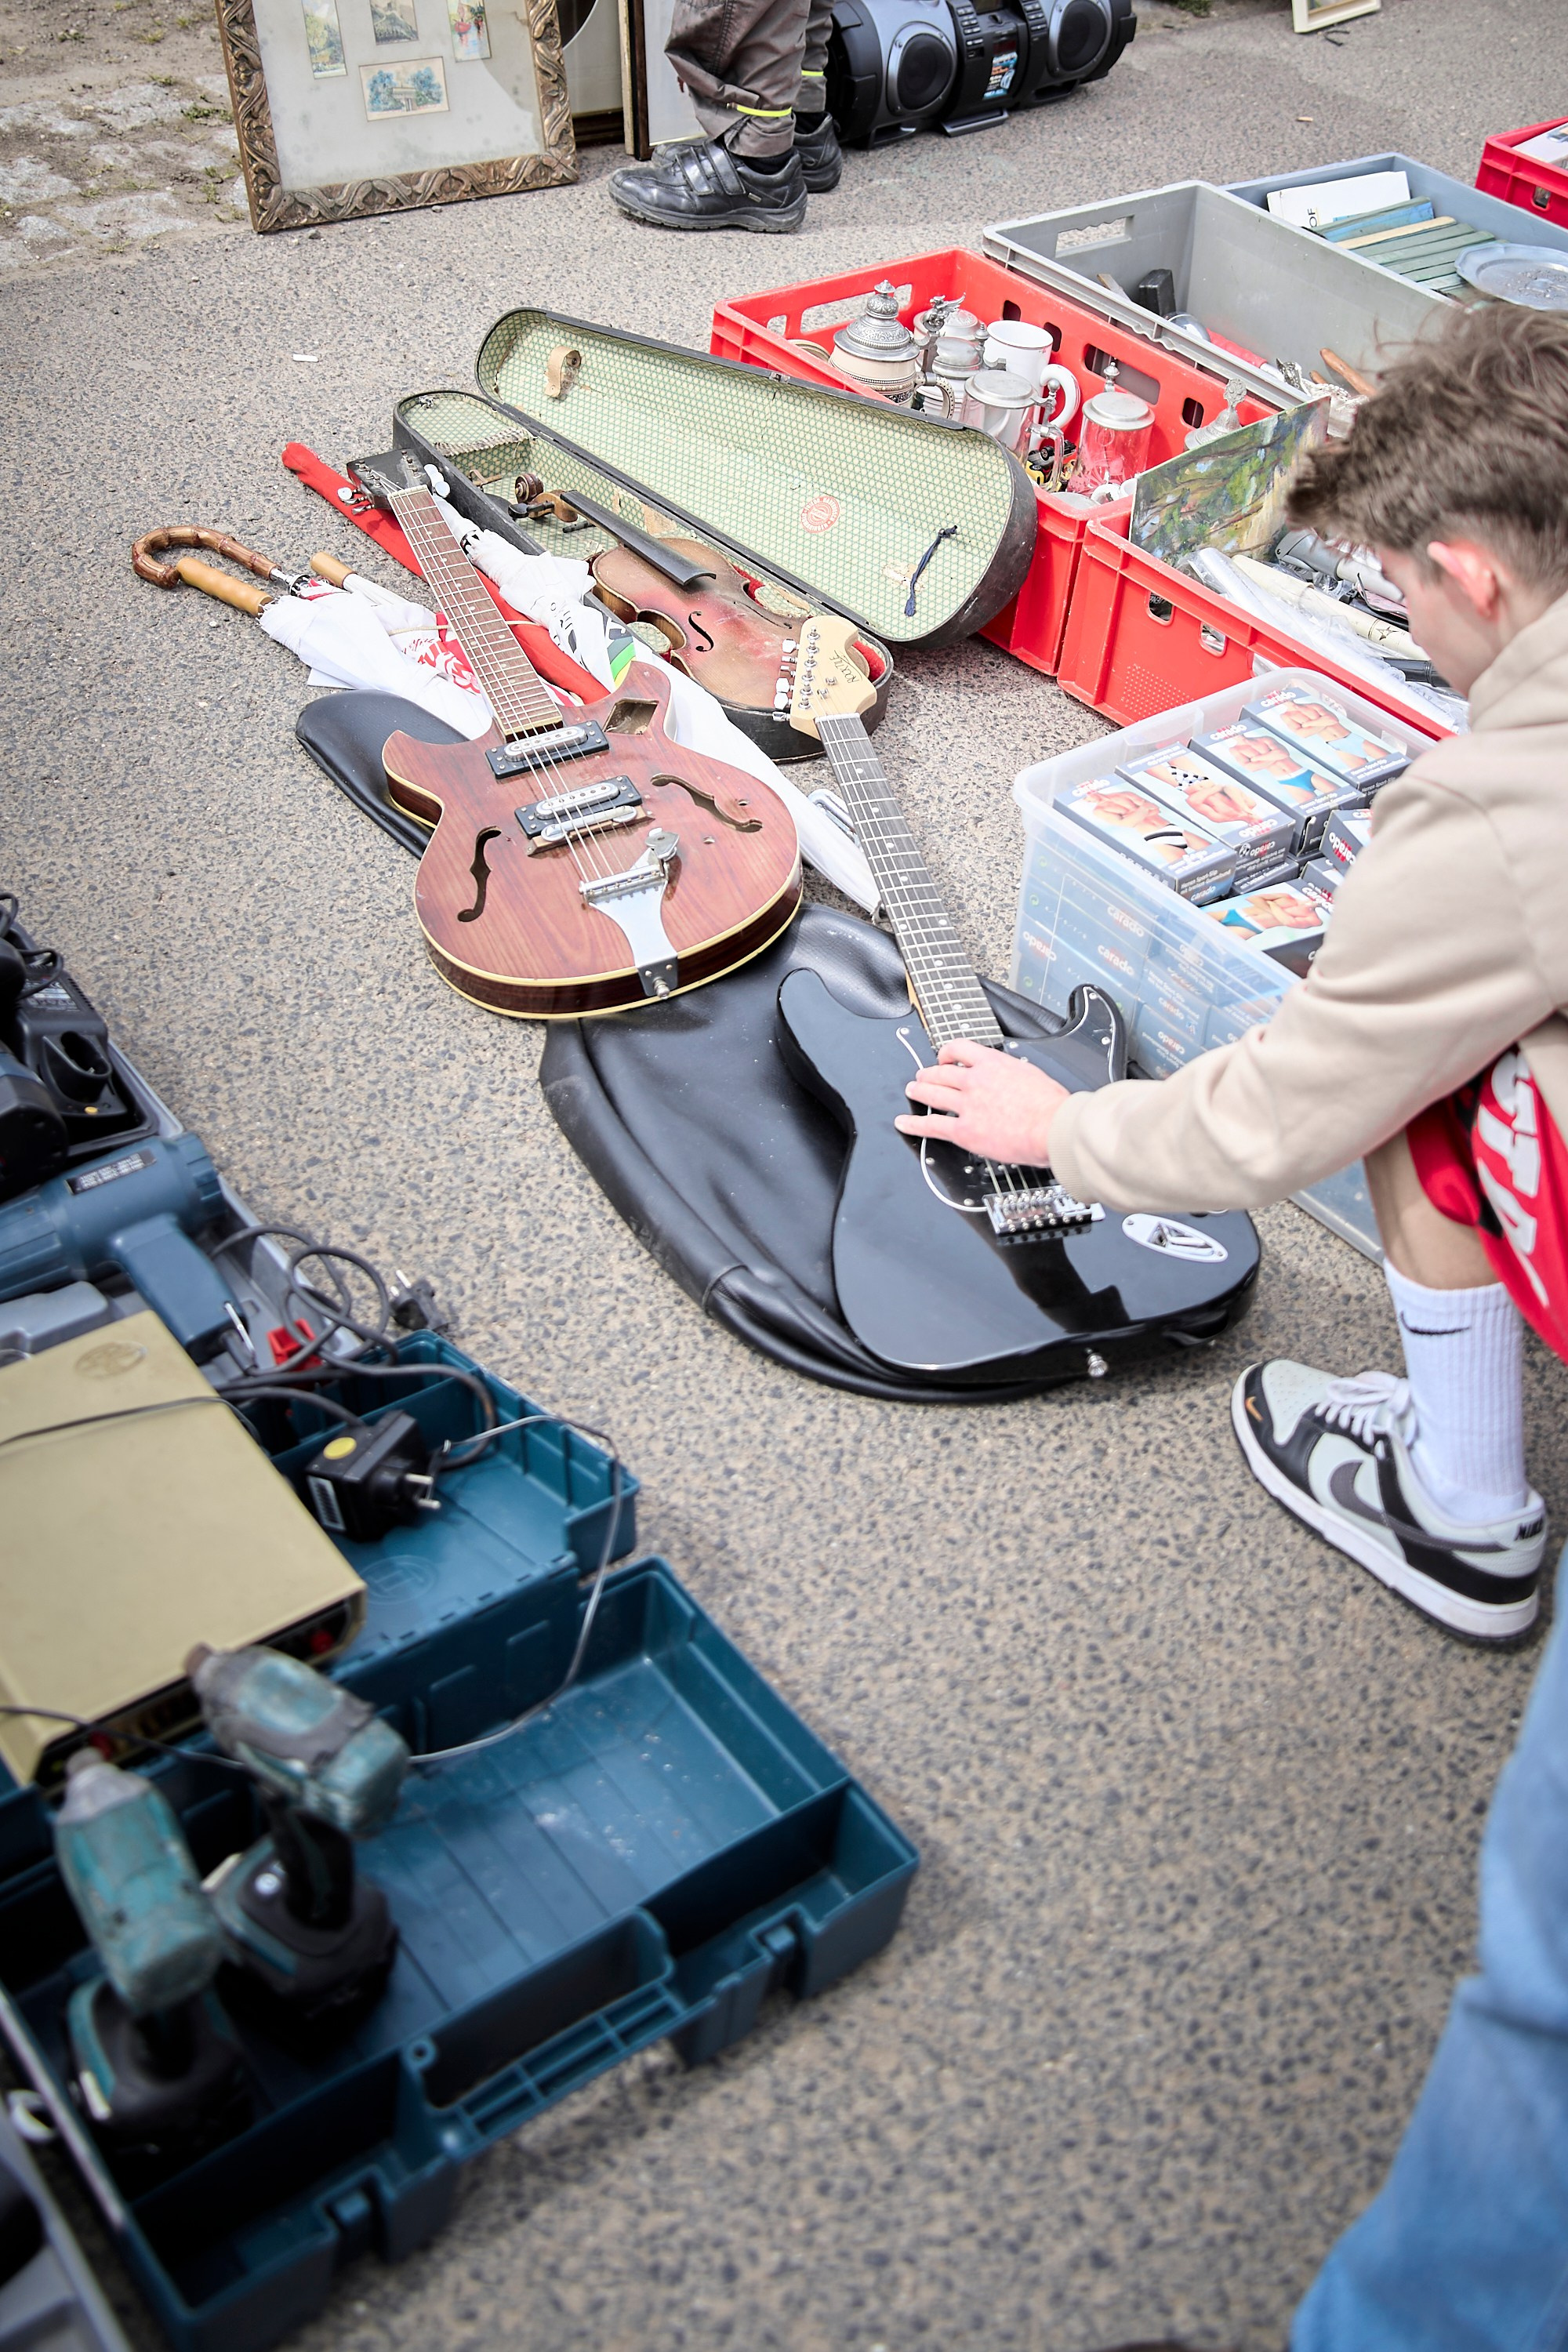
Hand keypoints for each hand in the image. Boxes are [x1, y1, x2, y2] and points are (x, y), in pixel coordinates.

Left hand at [894, 1038, 1070, 1165]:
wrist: (1052, 1127)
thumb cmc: (1051, 1105)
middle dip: (928, 1074)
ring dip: (918, 1091)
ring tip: (912, 1091)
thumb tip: (1010, 1079)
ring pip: (932, 1094)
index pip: (959, 1048)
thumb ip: (1011, 1075)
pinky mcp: (964, 1131)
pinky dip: (913, 1124)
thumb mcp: (1031, 1075)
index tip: (943, 1057)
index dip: (945, 1052)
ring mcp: (967, 1105)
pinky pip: (932, 1126)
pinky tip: (903, 1123)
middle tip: (922, 1076)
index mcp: (993, 1063)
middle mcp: (975, 1081)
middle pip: (940, 1072)